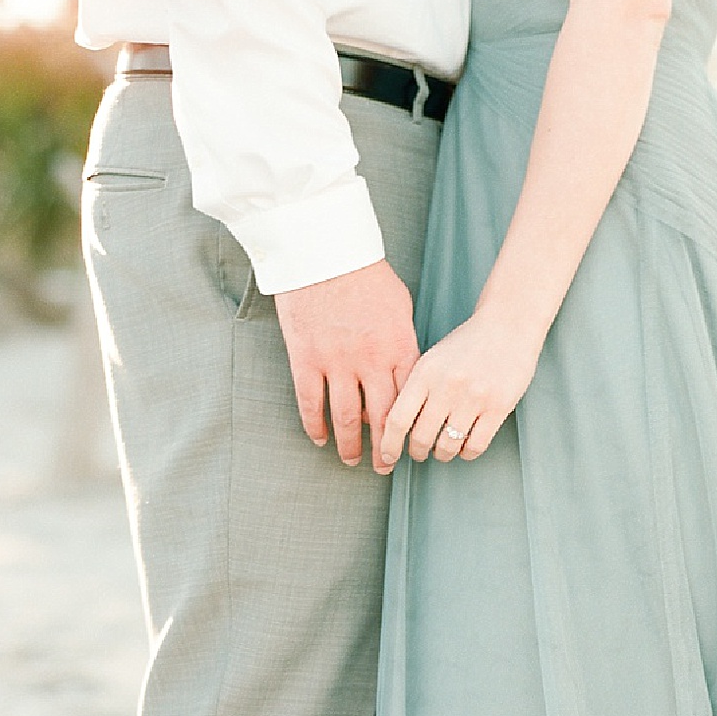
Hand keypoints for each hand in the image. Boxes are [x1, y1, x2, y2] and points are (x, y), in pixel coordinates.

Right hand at [275, 261, 418, 472]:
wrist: (322, 249)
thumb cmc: (365, 272)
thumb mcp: (400, 306)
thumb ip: (403, 341)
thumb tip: (407, 370)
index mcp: (399, 347)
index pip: (409, 400)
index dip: (410, 426)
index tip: (410, 442)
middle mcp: (371, 360)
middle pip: (382, 417)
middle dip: (385, 448)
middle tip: (384, 466)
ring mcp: (337, 362)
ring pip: (347, 418)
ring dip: (350, 445)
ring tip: (351, 461)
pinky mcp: (306, 359)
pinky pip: (312, 403)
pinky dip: (316, 426)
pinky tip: (321, 439)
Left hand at [378, 309, 541, 468]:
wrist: (507, 326)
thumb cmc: (468, 345)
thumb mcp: (432, 360)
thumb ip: (415, 389)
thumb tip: (396, 427)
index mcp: (425, 373)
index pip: (398, 419)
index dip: (389, 444)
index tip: (388, 455)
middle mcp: (447, 386)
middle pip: (422, 438)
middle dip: (418, 452)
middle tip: (420, 453)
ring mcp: (474, 397)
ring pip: (448, 446)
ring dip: (443, 455)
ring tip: (444, 451)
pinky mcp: (498, 407)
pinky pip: (475, 446)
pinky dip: (467, 453)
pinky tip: (465, 447)